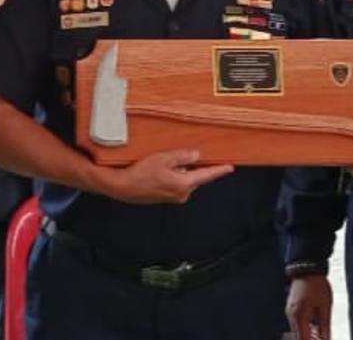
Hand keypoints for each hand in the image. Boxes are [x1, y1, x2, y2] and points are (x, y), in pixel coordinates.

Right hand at [105, 149, 232, 203]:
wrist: (123, 187)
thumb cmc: (140, 173)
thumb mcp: (163, 158)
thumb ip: (182, 156)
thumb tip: (196, 155)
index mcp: (183, 184)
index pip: (206, 175)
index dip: (218, 170)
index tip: (229, 167)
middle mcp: (182, 193)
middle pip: (194, 176)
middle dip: (190, 166)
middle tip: (175, 156)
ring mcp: (174, 197)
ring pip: (184, 179)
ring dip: (179, 170)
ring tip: (161, 163)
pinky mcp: (166, 197)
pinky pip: (176, 183)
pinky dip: (172, 175)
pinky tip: (159, 170)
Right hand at [286, 275, 331, 339]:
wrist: (307, 267)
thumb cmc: (316, 285)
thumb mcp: (325, 307)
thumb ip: (325, 327)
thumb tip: (327, 339)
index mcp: (299, 316)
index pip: (303, 339)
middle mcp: (291, 315)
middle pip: (298, 337)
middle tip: (322, 337)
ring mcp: (289, 311)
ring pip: (297, 331)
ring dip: (307, 335)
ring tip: (320, 334)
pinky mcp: (291, 308)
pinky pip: (296, 323)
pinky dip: (305, 328)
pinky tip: (315, 327)